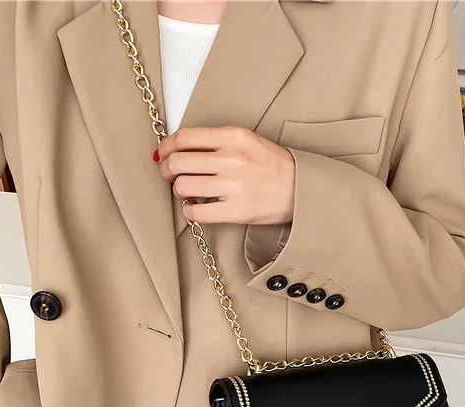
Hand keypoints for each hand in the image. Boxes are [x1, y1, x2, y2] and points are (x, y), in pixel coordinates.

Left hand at [155, 126, 295, 225]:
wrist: (302, 190)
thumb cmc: (275, 167)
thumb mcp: (249, 141)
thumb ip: (218, 141)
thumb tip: (181, 148)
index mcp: (234, 137)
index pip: (185, 137)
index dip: (167, 146)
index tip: (163, 153)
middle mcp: (232, 159)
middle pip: (178, 162)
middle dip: (166, 170)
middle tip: (170, 175)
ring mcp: (234, 186)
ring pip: (183, 186)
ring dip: (178, 190)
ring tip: (187, 192)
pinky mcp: (237, 211)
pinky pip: (197, 212)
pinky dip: (189, 211)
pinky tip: (195, 208)